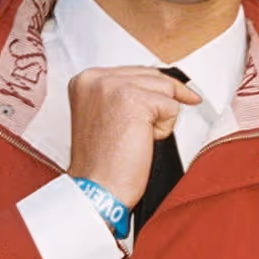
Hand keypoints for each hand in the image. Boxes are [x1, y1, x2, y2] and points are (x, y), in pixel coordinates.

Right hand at [67, 66, 200, 206]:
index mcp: (86, 80)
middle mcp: (96, 78)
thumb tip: (158, 84)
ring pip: (165, 89)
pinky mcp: (134, 100)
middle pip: (153, 75)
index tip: (170, 95)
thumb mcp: (104, 116)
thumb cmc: (102, 162)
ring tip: (137, 137)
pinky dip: (165, 129)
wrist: (97, 187)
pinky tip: (144, 141)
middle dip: (162, 100)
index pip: (135, 70)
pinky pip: (172, 107)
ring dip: (161, 117)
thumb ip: (122, 95)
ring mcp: (113, 87)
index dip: (155, 88)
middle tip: (156, 125)